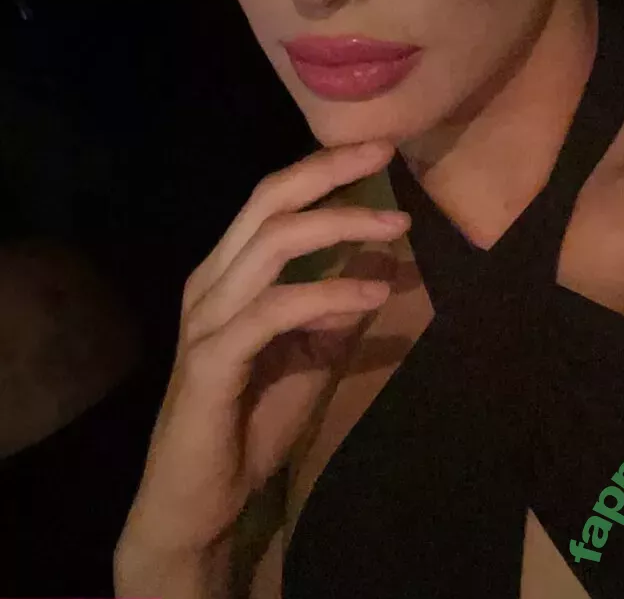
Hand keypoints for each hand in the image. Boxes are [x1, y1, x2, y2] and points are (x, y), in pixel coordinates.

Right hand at [114, 140, 409, 593]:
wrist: (199, 499)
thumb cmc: (251, 422)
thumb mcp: (311, 356)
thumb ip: (337, 311)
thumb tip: (382, 267)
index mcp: (229, 273)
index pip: (272, 200)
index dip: (322, 169)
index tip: (378, 150)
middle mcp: (212, 281)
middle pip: (268, 203)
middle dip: (329, 173)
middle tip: (384, 155)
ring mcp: (207, 317)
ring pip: (272, 245)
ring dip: (340, 228)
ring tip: (398, 230)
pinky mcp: (212, 358)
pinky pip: (275, 310)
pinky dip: (329, 295)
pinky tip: (373, 296)